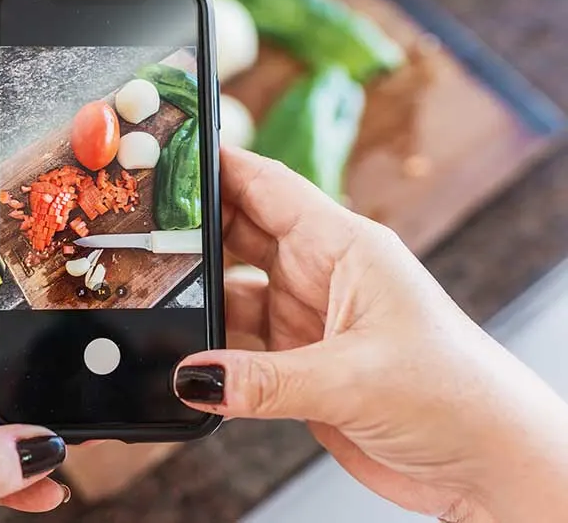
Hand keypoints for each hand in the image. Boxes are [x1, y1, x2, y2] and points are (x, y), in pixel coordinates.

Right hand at [174, 147, 567, 522]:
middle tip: (136, 232)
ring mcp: (306, 320)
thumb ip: (265, 379)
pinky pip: (238, 349)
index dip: (217, 167)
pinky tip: (186, 360)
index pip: (268, 187)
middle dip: (192, 233)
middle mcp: (320, 275)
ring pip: (232, 295)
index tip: (164, 156)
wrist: (484, 464)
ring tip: (151, 301)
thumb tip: (193, 377)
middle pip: (240, 236)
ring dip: (198, 302)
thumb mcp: (355, 376)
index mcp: (345, 246)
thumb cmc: (456, 395)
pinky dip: (211, 354)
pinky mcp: (299, 366)